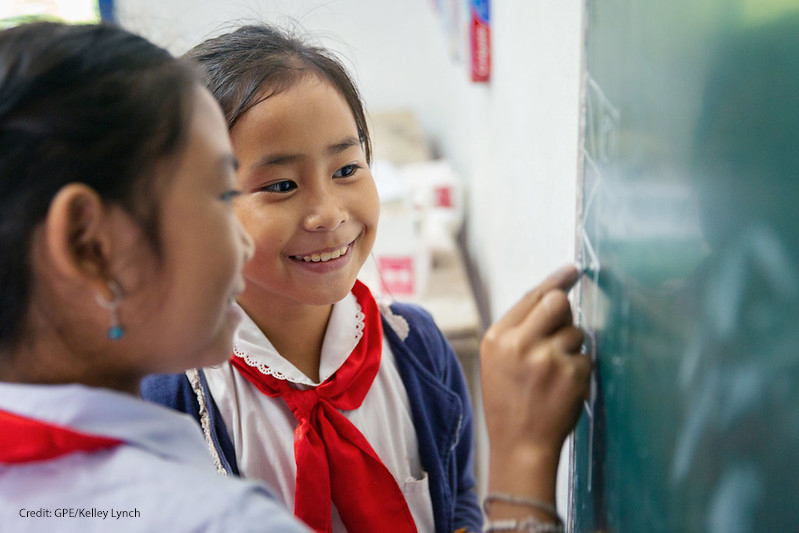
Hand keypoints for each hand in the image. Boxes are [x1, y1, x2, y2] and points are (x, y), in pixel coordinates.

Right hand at [480, 264, 591, 507]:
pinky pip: (587, 358)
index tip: (573, 270)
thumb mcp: (497, 361)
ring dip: (572, 350)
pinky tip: (564, 390)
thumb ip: (519, 330)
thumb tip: (553, 297)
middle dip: (565, 313)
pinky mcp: (571, 374)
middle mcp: (520, 343)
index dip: (555, 281)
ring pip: (577, 332)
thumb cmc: (509, 403)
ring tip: (554, 376)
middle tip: (561, 331)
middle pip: (558, 303)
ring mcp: (547, 358)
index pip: (531, 296)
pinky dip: (581, 372)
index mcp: (497, 337)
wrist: (519, 446)